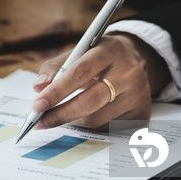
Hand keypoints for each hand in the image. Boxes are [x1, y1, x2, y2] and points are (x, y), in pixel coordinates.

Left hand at [31, 33, 169, 129]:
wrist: (134, 61)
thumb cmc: (97, 58)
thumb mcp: (77, 52)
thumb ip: (54, 67)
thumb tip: (38, 88)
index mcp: (110, 50)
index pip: (80, 72)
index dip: (56, 91)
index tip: (37, 105)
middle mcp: (129, 72)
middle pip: (90, 101)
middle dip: (60, 114)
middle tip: (41, 121)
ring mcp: (139, 94)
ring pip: (97, 119)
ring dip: (73, 121)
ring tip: (61, 115)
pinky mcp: (143, 113)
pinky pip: (108, 129)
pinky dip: (91, 126)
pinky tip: (85, 116)